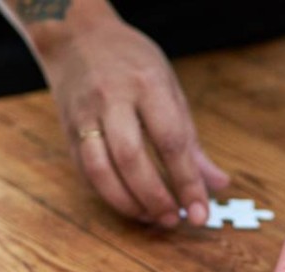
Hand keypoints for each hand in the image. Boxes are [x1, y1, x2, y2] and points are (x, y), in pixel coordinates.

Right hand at [38, 21, 228, 226]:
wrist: (76, 37)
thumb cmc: (131, 62)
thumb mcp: (168, 87)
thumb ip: (190, 138)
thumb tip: (217, 183)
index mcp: (146, 83)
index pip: (170, 140)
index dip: (187, 181)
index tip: (201, 212)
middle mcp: (112, 99)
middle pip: (131, 157)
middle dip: (155, 196)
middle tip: (174, 220)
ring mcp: (84, 116)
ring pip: (100, 169)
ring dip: (127, 203)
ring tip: (151, 218)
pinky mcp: (68, 131)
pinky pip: (86, 171)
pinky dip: (108, 195)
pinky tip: (129, 205)